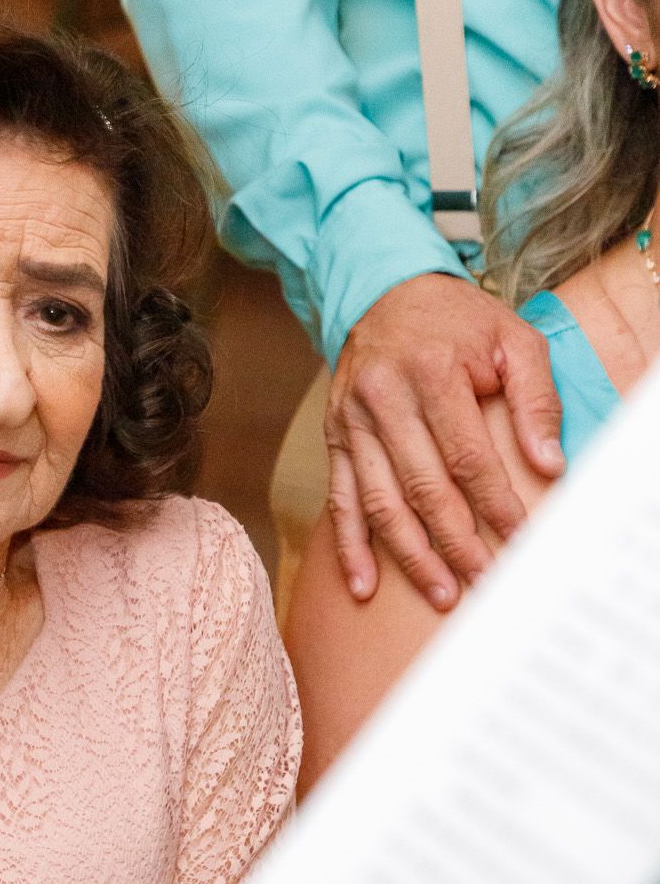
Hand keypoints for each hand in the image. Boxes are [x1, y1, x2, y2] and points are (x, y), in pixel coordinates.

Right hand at [327, 274, 562, 608]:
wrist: (384, 290)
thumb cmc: (457, 319)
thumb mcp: (513, 339)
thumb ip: (536, 399)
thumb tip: (549, 465)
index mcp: (432, 371)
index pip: (466, 454)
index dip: (494, 502)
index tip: (518, 539)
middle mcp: (384, 396)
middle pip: (422, 485)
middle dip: (456, 541)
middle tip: (484, 581)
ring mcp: (352, 418)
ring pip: (380, 499)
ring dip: (410, 554)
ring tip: (441, 593)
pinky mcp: (334, 434)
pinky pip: (340, 496)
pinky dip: (349, 545)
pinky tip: (363, 584)